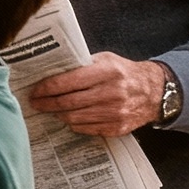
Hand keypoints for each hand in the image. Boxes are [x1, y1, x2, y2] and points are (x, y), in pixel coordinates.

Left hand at [28, 53, 167, 137]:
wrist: (154, 92)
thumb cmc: (124, 73)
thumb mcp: (106, 60)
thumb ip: (83, 65)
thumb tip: (53, 72)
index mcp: (107, 72)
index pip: (69, 82)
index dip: (48, 88)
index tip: (35, 90)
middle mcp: (111, 93)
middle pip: (68, 102)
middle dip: (47, 103)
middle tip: (35, 103)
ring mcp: (114, 113)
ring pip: (75, 117)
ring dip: (58, 114)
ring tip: (50, 109)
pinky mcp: (116, 128)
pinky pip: (86, 128)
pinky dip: (73, 123)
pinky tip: (68, 117)